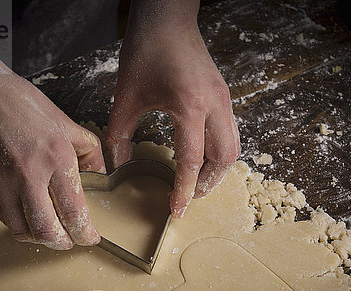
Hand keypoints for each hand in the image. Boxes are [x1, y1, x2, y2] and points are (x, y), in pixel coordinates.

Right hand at [0, 72, 104, 249]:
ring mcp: (3, 184)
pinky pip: (4, 219)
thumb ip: (88, 150)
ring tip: (49, 233)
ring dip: (40, 239)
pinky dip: (19, 226)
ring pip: (23, 231)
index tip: (90, 237)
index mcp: (56, 157)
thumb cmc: (19, 103)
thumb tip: (99, 174)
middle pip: (48, 231)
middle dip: (63, 243)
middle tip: (70, 241)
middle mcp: (30, 175)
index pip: (75, 211)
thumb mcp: (64, 121)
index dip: (85, 232)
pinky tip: (27, 219)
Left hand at [106, 0, 239, 217]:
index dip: (183, 190)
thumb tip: (117, 166)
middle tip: (188, 197)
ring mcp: (223, 99)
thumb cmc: (146, 50)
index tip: (176, 210)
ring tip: (195, 182)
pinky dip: (220, 152)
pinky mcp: (223, 94)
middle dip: (207, 184)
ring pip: (232, 147)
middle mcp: (214, 105)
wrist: (167, 18)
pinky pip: (231, 132)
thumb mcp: (126, 97)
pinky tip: (202, 156)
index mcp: (188, 106)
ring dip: (217, 170)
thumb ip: (120, 135)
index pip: (191, 160)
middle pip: (223, 159)